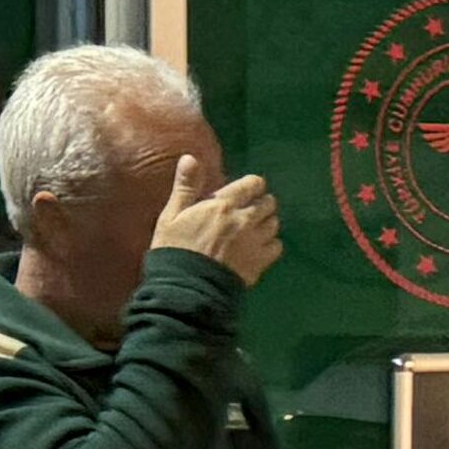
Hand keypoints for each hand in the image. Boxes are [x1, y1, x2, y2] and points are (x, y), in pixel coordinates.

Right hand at [151, 156, 283, 287]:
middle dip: (262, 203)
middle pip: (268, 203)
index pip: (252, 184)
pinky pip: (277, 247)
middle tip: (251, 211)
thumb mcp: (171, 216)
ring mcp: (255, 242)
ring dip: (267, 223)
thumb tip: (190, 157)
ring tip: (256, 229)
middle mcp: (245, 220)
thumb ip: (185, 187)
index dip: (252, 186)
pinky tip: (261, 249)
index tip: (247, 191)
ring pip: (274, 224)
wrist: (185, 291)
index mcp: (223, 204)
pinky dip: (271, 245)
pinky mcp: (259, 264)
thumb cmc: (174, 251)